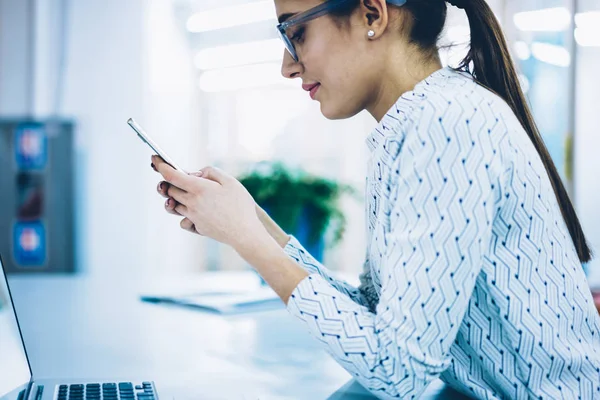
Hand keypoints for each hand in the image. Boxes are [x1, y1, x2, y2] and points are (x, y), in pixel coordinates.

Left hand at [151, 155, 266, 248]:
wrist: (245, 233)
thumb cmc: (240, 206)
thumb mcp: (230, 181)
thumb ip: (211, 172)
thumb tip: (197, 174)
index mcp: (198, 188)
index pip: (171, 175)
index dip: (161, 165)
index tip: (154, 159)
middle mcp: (191, 202)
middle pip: (170, 190)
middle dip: (168, 182)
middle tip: (176, 177)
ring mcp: (193, 216)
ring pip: (173, 205)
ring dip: (174, 198)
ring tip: (182, 194)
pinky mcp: (197, 228)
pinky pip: (183, 221)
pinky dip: (185, 216)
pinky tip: (195, 214)